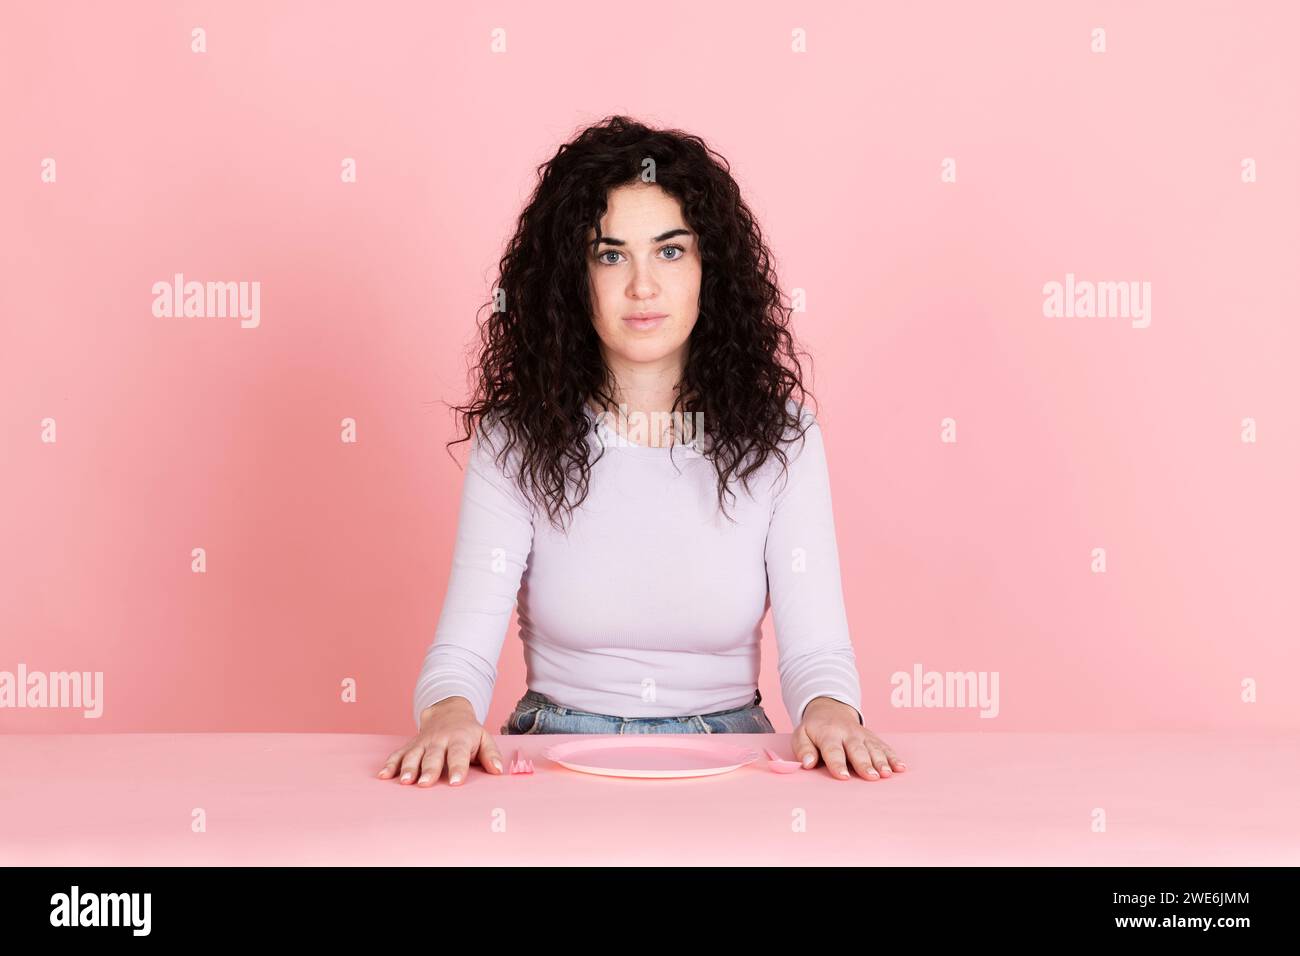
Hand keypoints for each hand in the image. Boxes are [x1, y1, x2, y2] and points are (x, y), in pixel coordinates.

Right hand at [377, 696, 504, 786]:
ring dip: (408, 768)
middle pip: (433, 756)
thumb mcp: (483, 738)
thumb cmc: (468, 732)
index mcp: (458, 739)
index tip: (457, 782)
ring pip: (414, 755)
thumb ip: (491, 754)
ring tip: (404, 781)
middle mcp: (438, 740)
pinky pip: (399, 753)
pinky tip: (383, 775)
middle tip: (426, 783)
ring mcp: (422, 742)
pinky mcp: (411, 745)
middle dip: (429, 769)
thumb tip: (498, 770)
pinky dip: (390, 764)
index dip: (458, 768)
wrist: (448, 710)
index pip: (458, 754)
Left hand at [793, 696, 906, 779]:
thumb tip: (807, 764)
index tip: (843, 777)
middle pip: (857, 750)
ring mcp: (862, 735)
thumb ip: (803, 749)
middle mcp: (847, 734)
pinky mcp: (872, 737)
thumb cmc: (814, 729)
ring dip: (882, 761)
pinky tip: (900, 768)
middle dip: (864, 763)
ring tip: (887, 774)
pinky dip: (893, 757)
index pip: (832, 750)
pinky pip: (884, 746)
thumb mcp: (801, 735)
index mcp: (828, 734)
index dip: (837, 764)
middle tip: (872, 777)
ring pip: (873, 748)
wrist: (830, 708)